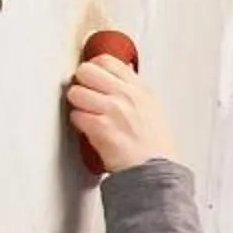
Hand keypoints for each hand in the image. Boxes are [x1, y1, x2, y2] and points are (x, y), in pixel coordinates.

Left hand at [67, 55, 176, 174]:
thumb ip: (132, 90)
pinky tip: (89, 129)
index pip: (106, 61)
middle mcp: (127, 96)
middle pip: (86, 71)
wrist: (156, 172)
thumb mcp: (151, 108)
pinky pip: (76, 116)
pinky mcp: (101, 127)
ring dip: (77, 105)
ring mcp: (114, 110)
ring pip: (76, 93)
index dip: (93, 67)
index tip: (91, 77)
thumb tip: (115, 76)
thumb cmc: (154, 147)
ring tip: (88, 114)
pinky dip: (79, 124)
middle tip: (85, 95)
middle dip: (81, 83)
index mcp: (140, 89)